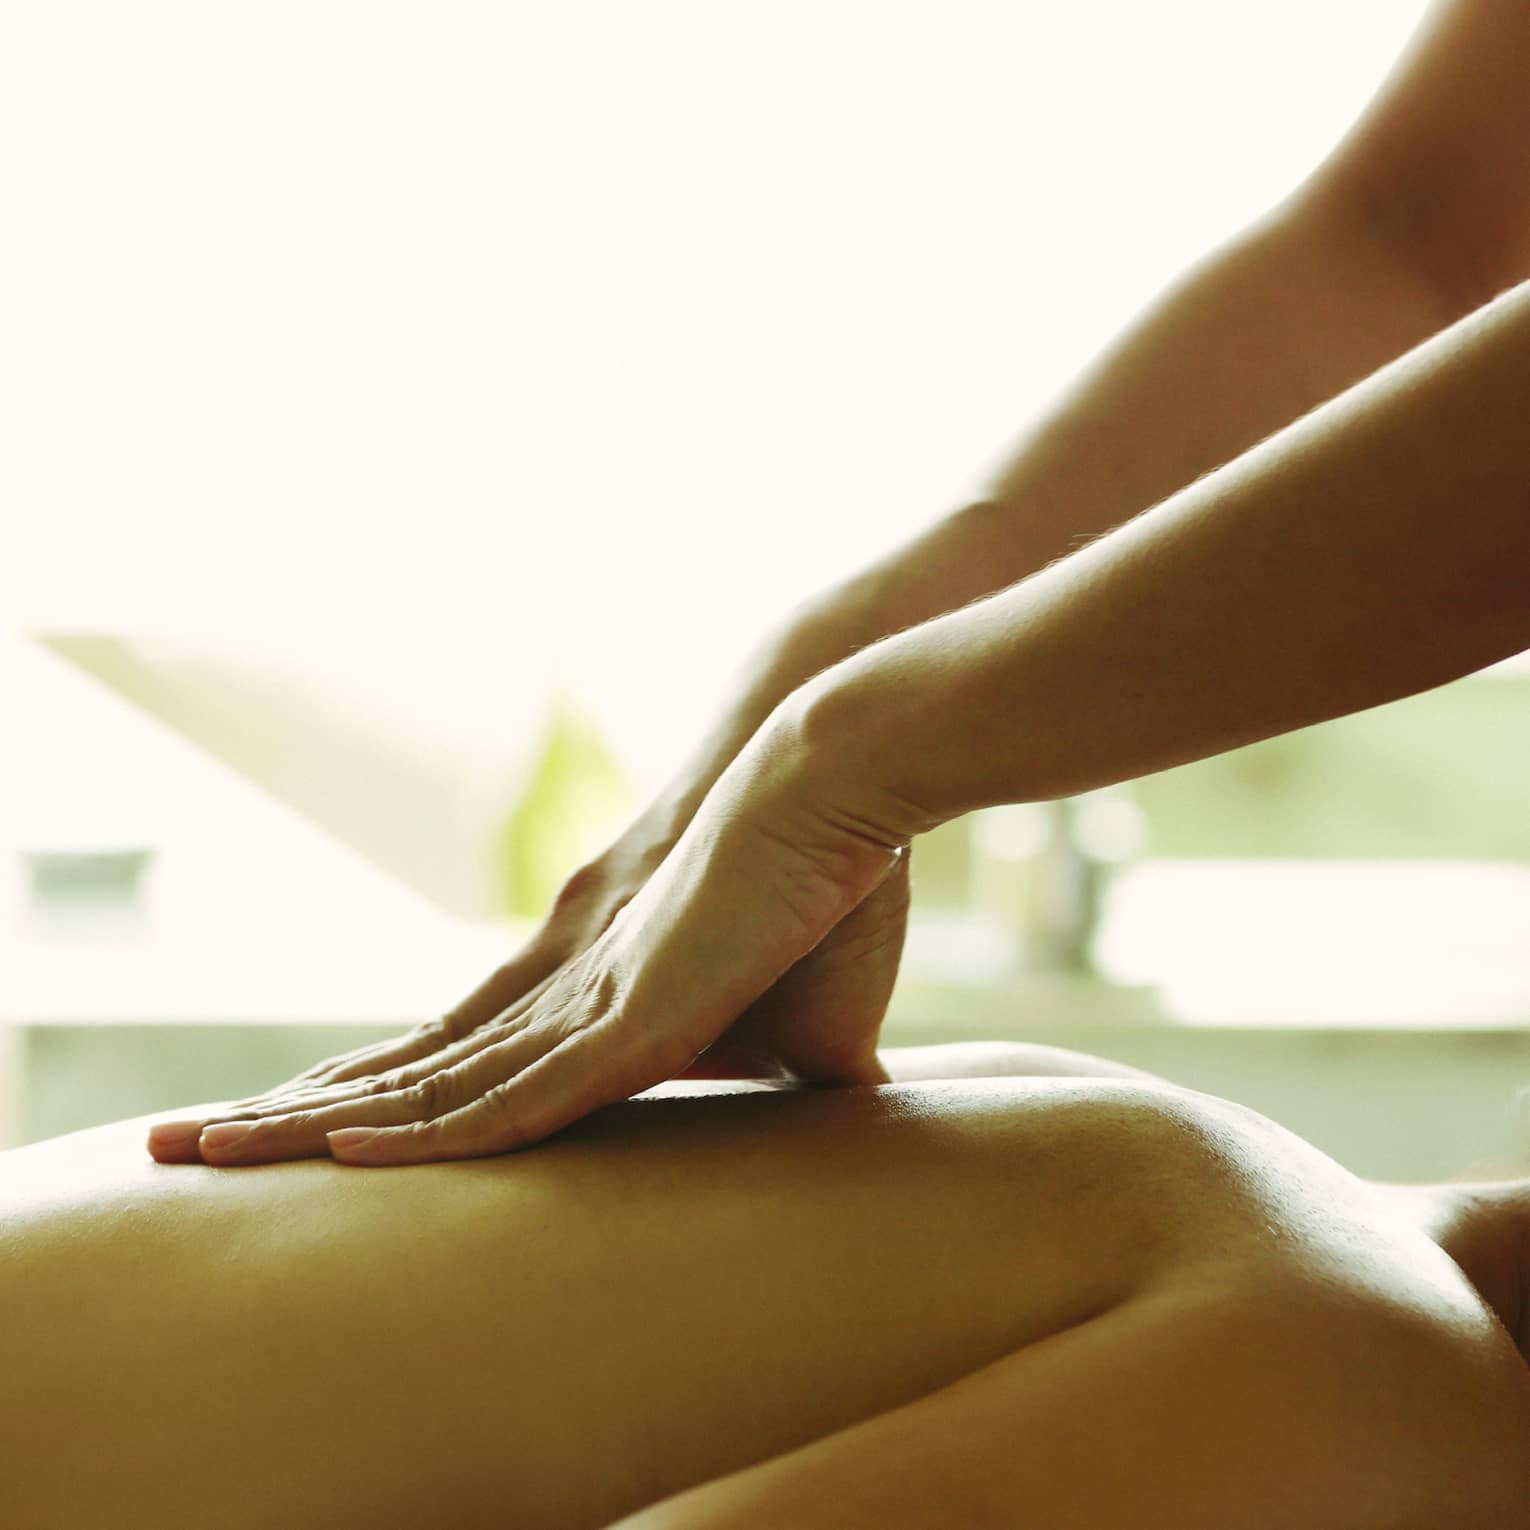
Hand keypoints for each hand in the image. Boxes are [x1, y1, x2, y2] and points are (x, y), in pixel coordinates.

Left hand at [147, 700, 923, 1165]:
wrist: (828, 789)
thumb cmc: (823, 893)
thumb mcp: (797, 1015)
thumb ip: (783, 1063)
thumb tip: (841, 1101)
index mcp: (584, 986)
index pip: (453, 1057)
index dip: (376, 1097)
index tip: (301, 1126)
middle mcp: (553, 990)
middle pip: (404, 1071)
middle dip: (297, 1114)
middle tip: (187, 1144)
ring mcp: (580, 1003)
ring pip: (425, 1088)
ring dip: (313, 1128)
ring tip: (199, 1153)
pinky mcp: (626, 1021)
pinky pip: (508, 1093)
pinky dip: (430, 1134)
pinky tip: (348, 1158)